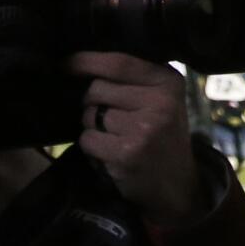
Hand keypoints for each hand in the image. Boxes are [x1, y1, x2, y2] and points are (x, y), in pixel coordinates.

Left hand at [72, 52, 205, 225]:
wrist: (177, 184)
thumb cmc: (162, 136)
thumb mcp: (162, 100)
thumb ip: (134, 80)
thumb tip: (80, 64)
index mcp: (168, 82)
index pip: (118, 63)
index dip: (86, 61)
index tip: (67, 64)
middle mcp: (160, 102)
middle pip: (96, 89)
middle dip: (93, 103)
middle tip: (112, 118)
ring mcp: (145, 128)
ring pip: (90, 115)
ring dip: (94, 127)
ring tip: (116, 137)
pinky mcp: (128, 152)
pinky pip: (88, 139)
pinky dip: (93, 147)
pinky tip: (111, 153)